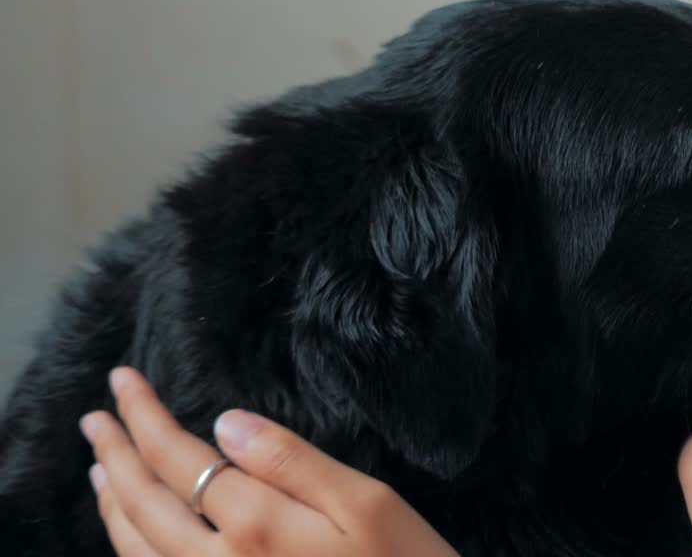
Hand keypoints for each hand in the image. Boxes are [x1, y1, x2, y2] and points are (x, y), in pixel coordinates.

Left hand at [78, 367, 459, 556]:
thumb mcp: (366, 502)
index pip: (179, 458)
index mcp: (256, 528)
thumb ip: (292, 462)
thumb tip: (225, 424)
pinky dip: (130, 546)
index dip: (145, 417)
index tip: (125, 380)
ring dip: (113, 501)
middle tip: (96, 414)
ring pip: (136, 548)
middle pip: (145, 503)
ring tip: (101, 465)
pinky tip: (133, 530)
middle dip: (116, 452)